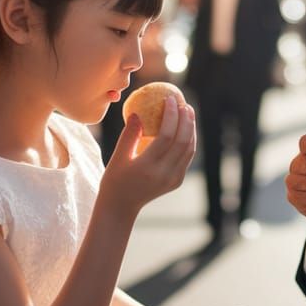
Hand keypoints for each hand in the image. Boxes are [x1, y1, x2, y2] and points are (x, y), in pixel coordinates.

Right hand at [100, 94, 195, 213]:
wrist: (121, 207)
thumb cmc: (115, 179)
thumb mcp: (118, 157)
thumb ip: (130, 134)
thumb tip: (138, 112)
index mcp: (148, 167)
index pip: (166, 136)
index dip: (171, 115)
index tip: (169, 99)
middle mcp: (164, 174)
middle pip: (182, 141)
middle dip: (186, 119)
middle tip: (183, 103)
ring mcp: (173, 179)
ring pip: (189, 149)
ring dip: (191, 129)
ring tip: (187, 111)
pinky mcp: (177, 181)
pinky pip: (187, 157)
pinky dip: (188, 140)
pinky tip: (185, 127)